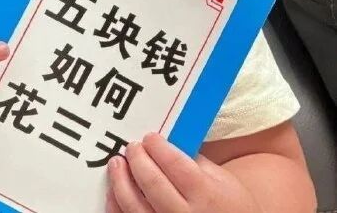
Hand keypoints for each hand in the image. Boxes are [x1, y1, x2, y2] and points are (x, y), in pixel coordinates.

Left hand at [106, 133, 260, 212]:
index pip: (174, 164)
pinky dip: (116, 206)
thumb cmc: (231, 207)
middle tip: (131, 147)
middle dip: (137, 159)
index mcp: (205, 194)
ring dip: (120, 181)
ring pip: (134, 206)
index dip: (158, 147)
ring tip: (116, 163)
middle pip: (152, 182)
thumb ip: (194, 160)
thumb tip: (165, 142)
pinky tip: (113, 192)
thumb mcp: (222, 180)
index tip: (150, 137)